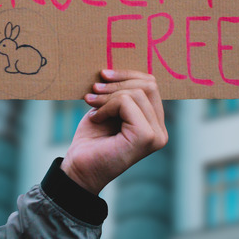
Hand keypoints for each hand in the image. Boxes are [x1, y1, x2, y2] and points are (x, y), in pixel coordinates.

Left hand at [60, 69, 167, 194]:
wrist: (78, 169)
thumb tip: (120, 68)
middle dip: (119, 82)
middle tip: (94, 88)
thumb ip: (123, 93)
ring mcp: (156, 135)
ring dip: (109, 95)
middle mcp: (160, 130)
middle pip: (149, 85)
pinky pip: (128, 102)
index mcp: (155, 123)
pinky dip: (107, 106)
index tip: (102, 76)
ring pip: (137, 93)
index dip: (127, 75)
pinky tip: (96, 118)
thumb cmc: (91, 141)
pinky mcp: (146, 137)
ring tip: (91, 103)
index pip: (151, 85)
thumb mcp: (109, 110)